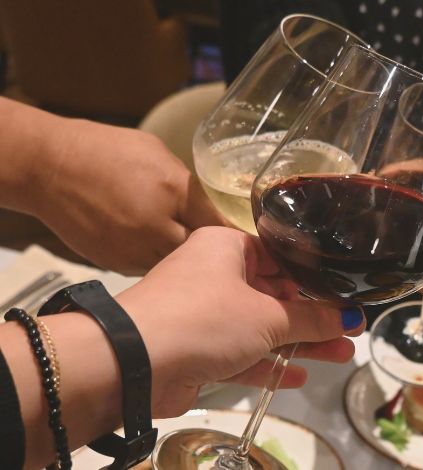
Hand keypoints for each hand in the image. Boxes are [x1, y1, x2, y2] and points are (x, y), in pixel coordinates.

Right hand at [33, 120, 227, 273]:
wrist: (49, 167)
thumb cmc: (105, 151)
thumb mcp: (158, 154)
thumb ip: (187, 184)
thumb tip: (210, 206)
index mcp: (174, 192)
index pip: (220, 225)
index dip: (235, 235)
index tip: (249, 241)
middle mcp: (157, 226)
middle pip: (202, 253)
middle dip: (212, 253)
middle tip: (220, 251)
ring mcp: (135, 250)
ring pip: (177, 266)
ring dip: (186, 262)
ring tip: (188, 251)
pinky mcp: (118, 264)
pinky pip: (151, 269)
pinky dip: (159, 262)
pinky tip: (154, 247)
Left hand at [116, 227, 364, 416]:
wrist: (134, 363)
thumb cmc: (204, 318)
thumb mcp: (267, 316)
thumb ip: (312, 319)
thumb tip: (351, 319)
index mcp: (226, 247)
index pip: (278, 256)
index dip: (312, 277)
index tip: (343, 295)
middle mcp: (213, 275)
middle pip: (273, 294)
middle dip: (312, 316)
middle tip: (349, 330)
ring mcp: (204, 315)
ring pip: (261, 328)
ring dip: (298, 343)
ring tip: (341, 354)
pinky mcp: (197, 351)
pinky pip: (241, 354)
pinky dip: (268, 365)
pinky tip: (299, 376)